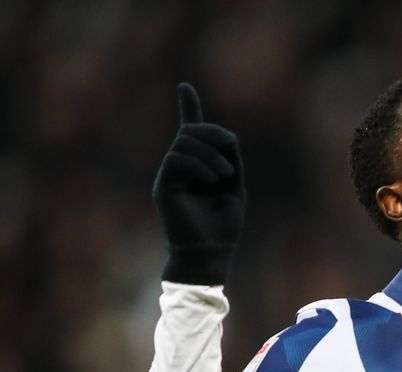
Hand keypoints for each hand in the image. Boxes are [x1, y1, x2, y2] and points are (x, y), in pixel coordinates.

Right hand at [152, 83, 245, 284]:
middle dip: (213, 132)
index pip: (190, 130)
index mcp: (199, 166)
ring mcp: (170, 175)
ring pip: (184, 143)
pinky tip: (212, 179)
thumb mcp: (235, 185)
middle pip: (191, 131)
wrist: (210, 252)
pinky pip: (177, 159)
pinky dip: (199, 165)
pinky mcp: (164, 186)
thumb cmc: (224, 225)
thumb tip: (226, 135)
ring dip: (210, 154)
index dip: (188, 107)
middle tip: (230, 150)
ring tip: (225, 175)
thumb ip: (231, 159)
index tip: (184, 86)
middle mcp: (181, 167)